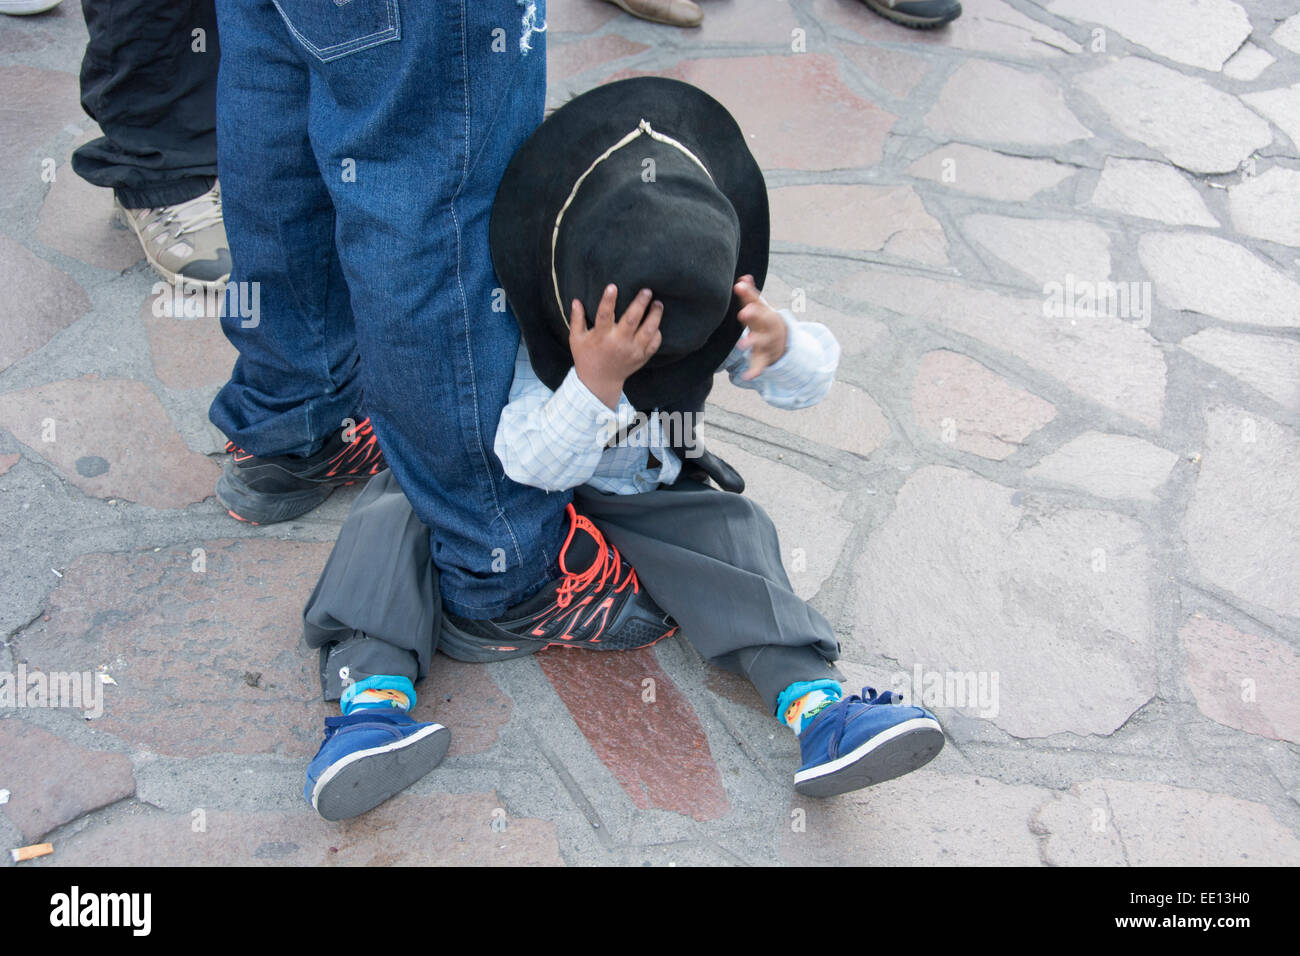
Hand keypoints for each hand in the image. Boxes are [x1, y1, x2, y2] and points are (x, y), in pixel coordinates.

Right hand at [570, 284, 663, 409]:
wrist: (599, 382)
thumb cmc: (586, 357)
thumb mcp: (576, 339)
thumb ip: (576, 319)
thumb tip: (576, 300)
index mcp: (601, 337)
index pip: (604, 315)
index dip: (608, 300)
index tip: (613, 286)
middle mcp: (618, 343)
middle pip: (632, 320)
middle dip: (640, 303)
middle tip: (647, 290)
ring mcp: (632, 351)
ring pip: (648, 331)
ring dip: (655, 315)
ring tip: (658, 304)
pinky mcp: (641, 358)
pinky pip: (654, 343)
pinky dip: (657, 333)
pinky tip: (656, 324)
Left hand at [734, 274, 786, 380]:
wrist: (781, 340)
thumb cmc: (763, 321)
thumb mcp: (759, 308)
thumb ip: (749, 294)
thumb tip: (743, 278)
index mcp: (764, 313)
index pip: (756, 301)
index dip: (748, 294)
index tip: (738, 286)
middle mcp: (767, 326)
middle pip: (762, 319)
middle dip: (754, 315)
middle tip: (743, 312)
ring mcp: (767, 342)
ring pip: (761, 342)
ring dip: (752, 342)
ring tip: (741, 345)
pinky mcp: (764, 357)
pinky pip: (760, 365)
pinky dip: (755, 371)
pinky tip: (747, 377)